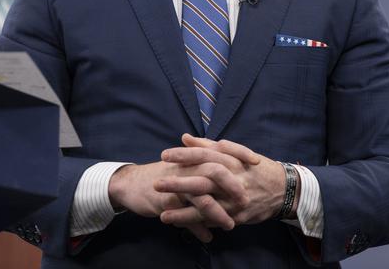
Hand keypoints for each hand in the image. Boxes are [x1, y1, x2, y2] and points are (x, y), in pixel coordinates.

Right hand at [107, 158, 237, 241]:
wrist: (131, 184)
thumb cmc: (162, 175)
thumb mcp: (184, 167)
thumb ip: (204, 165)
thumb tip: (228, 171)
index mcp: (193, 158)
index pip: (220, 151)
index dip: (239, 154)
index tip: (257, 162)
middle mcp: (186, 168)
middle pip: (214, 172)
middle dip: (232, 187)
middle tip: (246, 201)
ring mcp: (176, 185)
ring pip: (201, 198)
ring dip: (218, 214)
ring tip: (231, 226)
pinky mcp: (165, 202)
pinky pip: (185, 217)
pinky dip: (198, 228)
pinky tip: (208, 238)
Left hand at [156, 134, 294, 226]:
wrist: (284, 189)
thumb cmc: (255, 168)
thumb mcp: (236, 152)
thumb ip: (209, 145)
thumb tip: (184, 138)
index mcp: (232, 160)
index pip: (206, 155)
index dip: (185, 155)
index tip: (164, 155)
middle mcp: (233, 179)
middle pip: (203, 180)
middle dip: (179, 183)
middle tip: (157, 183)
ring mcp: (235, 200)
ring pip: (208, 205)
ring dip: (184, 211)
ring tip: (163, 214)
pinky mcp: (238, 216)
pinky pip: (215, 221)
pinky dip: (198, 223)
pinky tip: (180, 225)